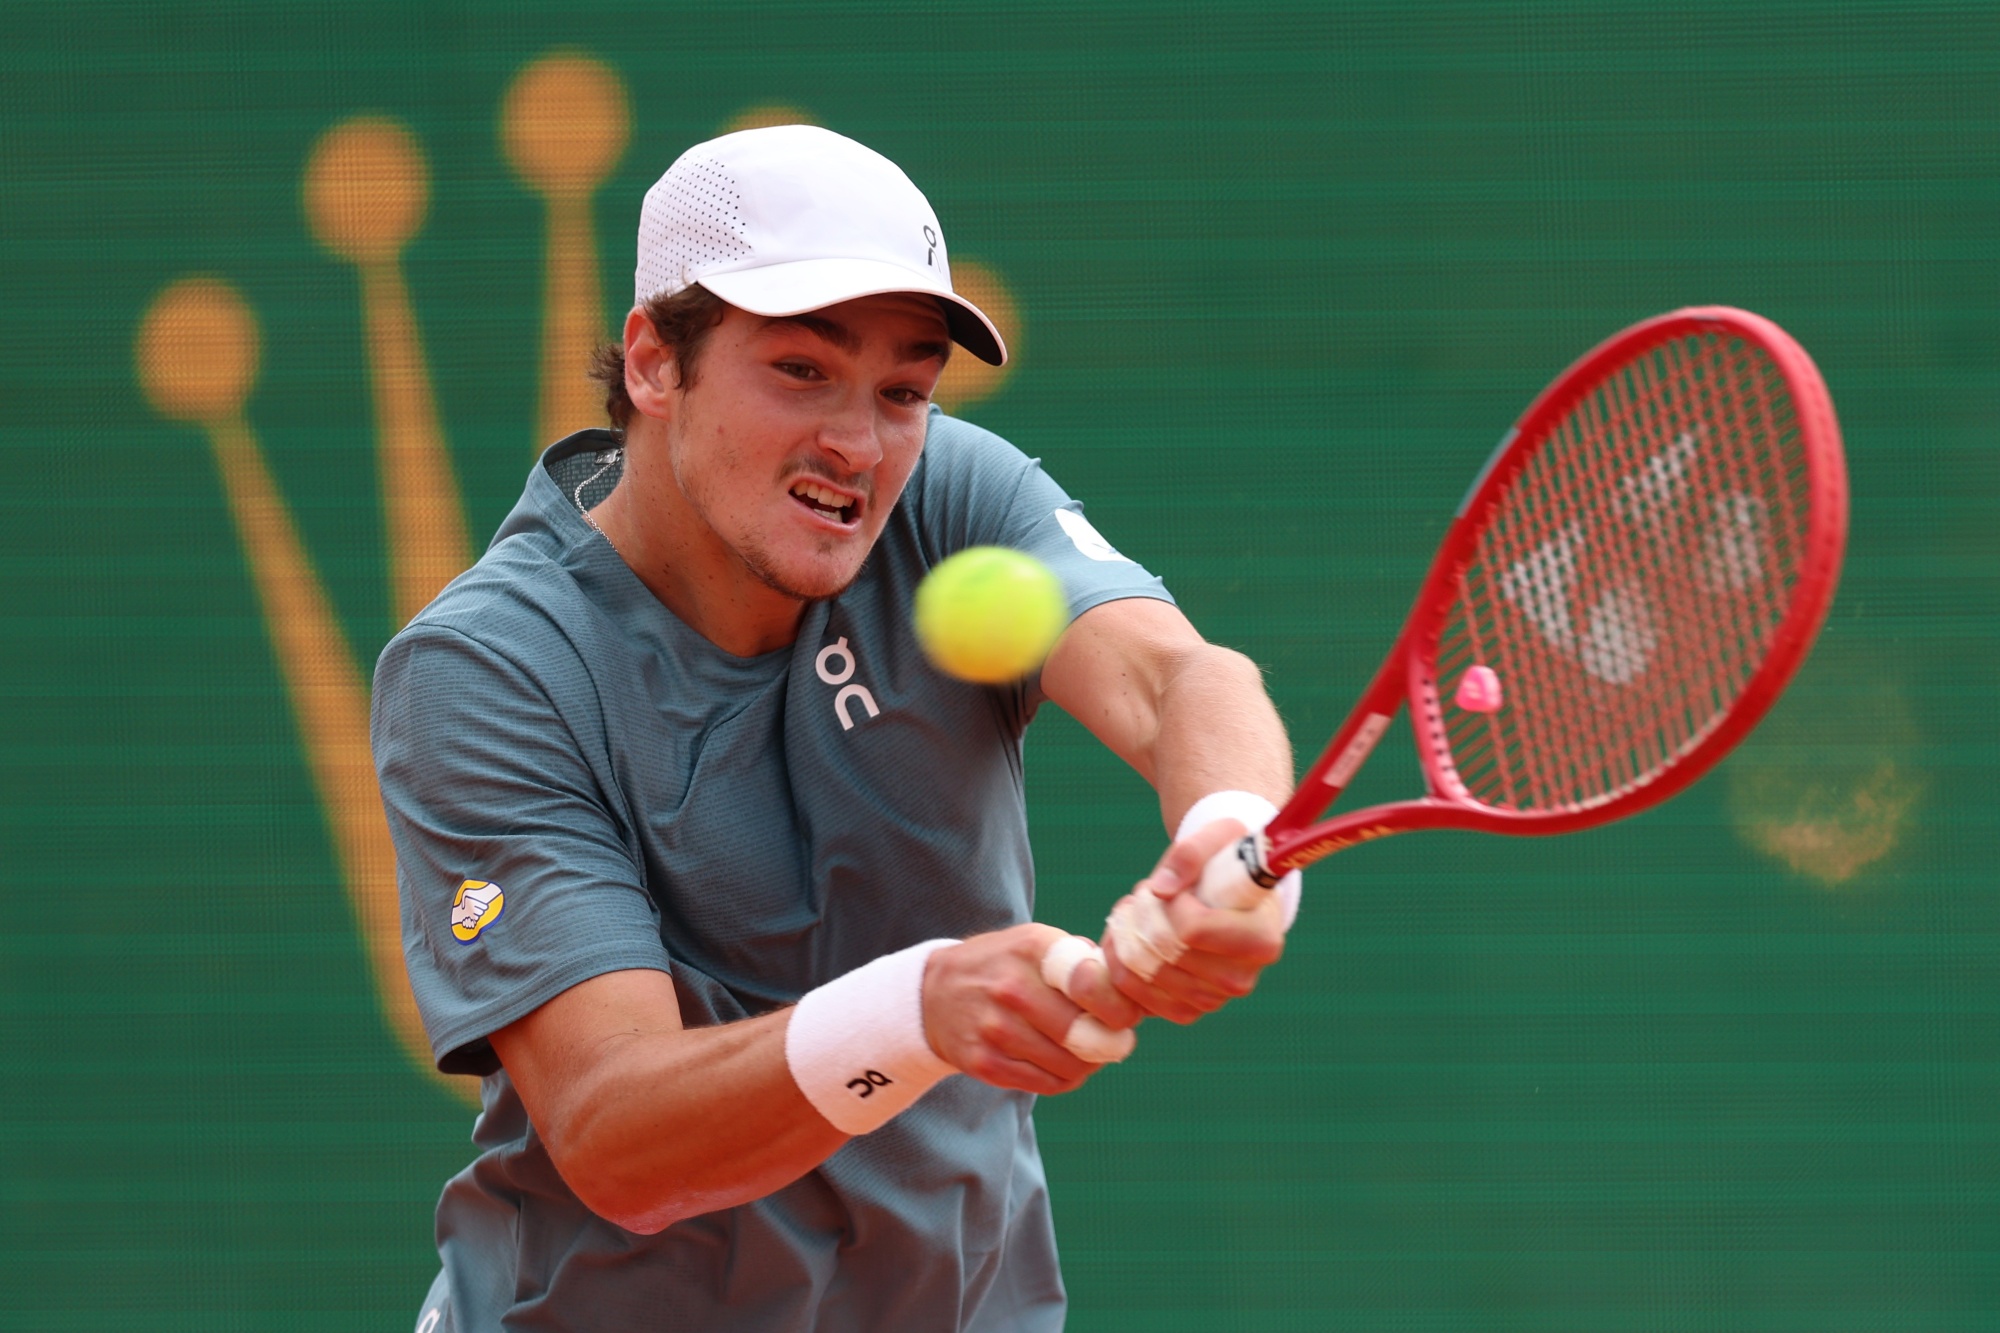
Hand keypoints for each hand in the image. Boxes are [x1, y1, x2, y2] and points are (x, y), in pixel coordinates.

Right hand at [922, 924, 1144, 1093]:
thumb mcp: (1036, 943)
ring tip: (1089, 1053)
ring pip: (1067, 1064)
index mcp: (1032, 948)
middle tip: (1117, 1042)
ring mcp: (994, 1027)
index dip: (1119, 1007)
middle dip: (1110, 1042)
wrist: (934, 994)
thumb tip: (1132, 989)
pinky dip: (1065, 1079)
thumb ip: (1082, 960)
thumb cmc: (1004, 966)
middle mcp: (1011, 987)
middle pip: (1082, 1033)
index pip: (1091, 984)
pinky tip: (1064, 1066)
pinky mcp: (984, 1062)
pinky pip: (1045, 1084)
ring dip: (1088, 1065)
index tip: (1127, 1016)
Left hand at [1101, 818, 1286, 1023]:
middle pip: (1164, 952)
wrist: (1227, 895)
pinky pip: (1140, 1001)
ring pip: (1146, 975)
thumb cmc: (1226, 863)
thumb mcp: (1217, 837)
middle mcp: (1242, 978)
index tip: (1170, 888)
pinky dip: (1122, 967)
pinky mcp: (1188, 1011)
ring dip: (1127, 937)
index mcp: (1261, 938)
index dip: (1168, 904)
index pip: (1193, 929)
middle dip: (1141, 917)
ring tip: (1136, 912)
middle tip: (1143, 894)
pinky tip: (1127, 939)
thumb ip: (1191, 852)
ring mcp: (1214, 999)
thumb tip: (1160, 890)